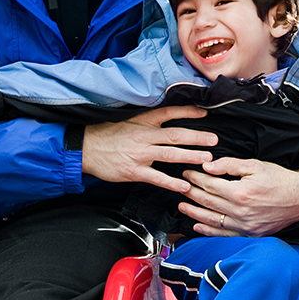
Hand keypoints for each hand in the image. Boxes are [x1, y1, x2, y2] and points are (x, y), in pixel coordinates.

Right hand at [81, 105, 216, 193]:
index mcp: (143, 121)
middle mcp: (144, 135)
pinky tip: (184, 186)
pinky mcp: (134, 171)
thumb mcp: (127, 120)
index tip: (204, 114)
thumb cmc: (106, 134)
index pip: (169, 113)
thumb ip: (147, 122)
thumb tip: (166, 121)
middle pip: (175, 134)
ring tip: (206, 159)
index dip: (188, 112)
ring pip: (170, 154)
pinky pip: (156, 177)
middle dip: (197, 137)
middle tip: (214, 140)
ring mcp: (140, 154)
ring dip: (190, 156)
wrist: (84, 148)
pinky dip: (171, 182)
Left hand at [178, 159, 298, 237]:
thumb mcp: (255, 165)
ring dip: (194, 213)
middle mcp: (240, 211)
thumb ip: (229, 165)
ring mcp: (244, 226)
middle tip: (179, 187)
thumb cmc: (279, 179)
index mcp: (240, 192)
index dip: (195, 178)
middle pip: (207, 202)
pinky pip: (224, 235)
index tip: (186, 173)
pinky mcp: (250, 234)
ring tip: (182, 206)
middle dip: (191, 193)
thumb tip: (208, 166)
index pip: (210, 184)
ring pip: (212, 220)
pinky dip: (209, 231)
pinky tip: (198, 227)